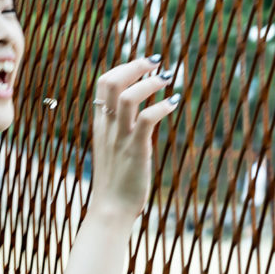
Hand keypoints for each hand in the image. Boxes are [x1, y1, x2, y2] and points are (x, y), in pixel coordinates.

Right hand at [90, 54, 180, 219]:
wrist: (110, 211)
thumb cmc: (116, 181)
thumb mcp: (112, 148)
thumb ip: (120, 129)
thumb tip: (139, 114)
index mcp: (101, 124)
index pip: (104, 83)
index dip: (124, 67)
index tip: (144, 64)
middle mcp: (108, 127)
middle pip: (112, 82)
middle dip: (135, 65)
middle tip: (156, 62)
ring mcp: (121, 138)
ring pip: (129, 97)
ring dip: (150, 82)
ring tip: (167, 79)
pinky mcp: (136, 151)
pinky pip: (147, 120)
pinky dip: (162, 106)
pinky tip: (174, 103)